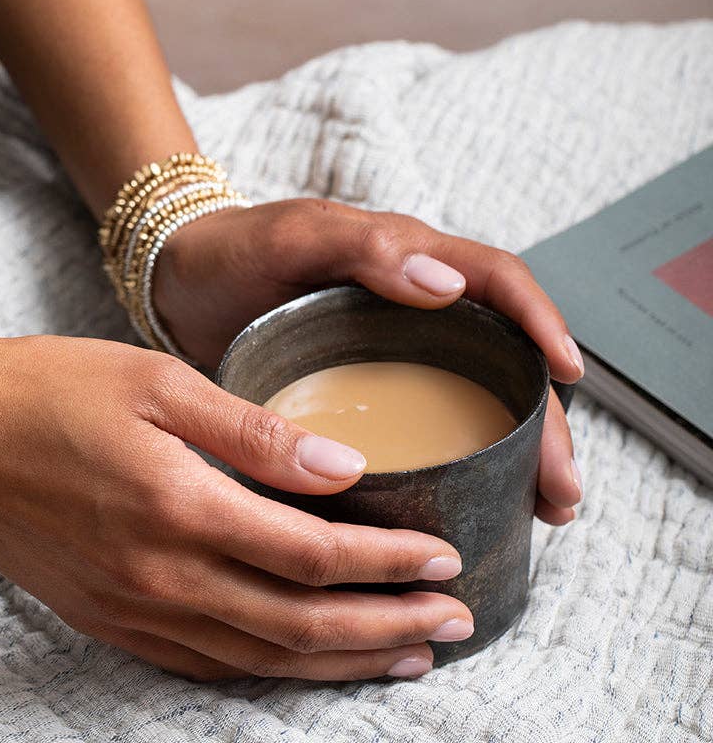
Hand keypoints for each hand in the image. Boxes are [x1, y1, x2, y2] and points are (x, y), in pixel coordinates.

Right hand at [0, 334, 475, 681]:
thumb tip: (342, 466)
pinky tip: (304, 663)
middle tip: (454, 622)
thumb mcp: (158, 382)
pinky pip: (205, 665)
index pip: (311, 554)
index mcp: (180, 507)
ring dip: (341, 663)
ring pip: (261, 658)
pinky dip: (269, 670)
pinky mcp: (109, 620)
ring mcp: (134, 610)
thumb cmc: (56, 389)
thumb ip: (253, 431)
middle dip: (387, 627)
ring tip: (405, 655)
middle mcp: (163, 577)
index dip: (386, 563)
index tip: (444, 557)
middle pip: (301, 624)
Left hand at [152, 198, 584, 523]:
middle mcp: (414, 305)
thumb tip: (449, 283)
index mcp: (407, 258)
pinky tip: (476, 502)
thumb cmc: (233, 250)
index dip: (540, 322)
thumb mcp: (292, 237)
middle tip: (561, 487)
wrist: (177, 284)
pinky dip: (463, 460)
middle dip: (544, 419)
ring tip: (543, 510)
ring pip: (477, 397)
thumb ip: (363, 248)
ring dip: (518, 449)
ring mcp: (392, 350)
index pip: (497, 281)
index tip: (570, 374)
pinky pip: (430, 422)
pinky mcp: (366, 389)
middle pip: (502, 357)